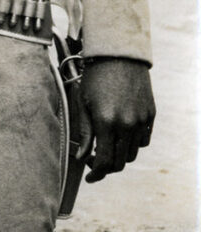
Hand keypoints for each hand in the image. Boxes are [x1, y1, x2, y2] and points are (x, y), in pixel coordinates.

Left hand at [79, 59, 154, 181]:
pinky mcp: (150, 115)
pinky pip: (143, 140)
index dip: (96, 173)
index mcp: (106, 122)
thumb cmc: (95, 78)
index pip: (104, 161)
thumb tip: (80, 157)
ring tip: (106, 146)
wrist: (119, 55)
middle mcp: (126, 124)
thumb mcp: (83, 103)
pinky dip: (132, 144)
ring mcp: (141, 120)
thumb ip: (84, 133)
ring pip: (133, 153)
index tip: (89, 176)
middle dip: (106, 168)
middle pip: (120, 162)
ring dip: (119, 156)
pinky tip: (121, 135)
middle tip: (94, 162)